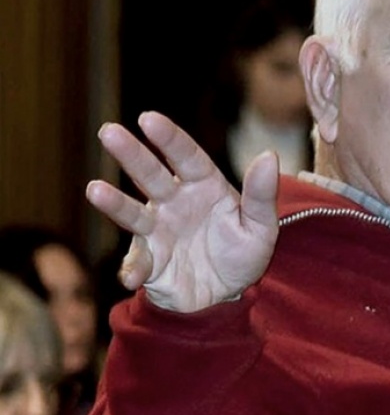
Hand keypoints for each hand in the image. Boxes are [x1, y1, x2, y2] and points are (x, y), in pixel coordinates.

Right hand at [86, 111, 279, 312]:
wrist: (226, 295)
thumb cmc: (242, 252)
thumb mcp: (261, 226)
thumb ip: (262, 194)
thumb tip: (269, 155)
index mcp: (203, 186)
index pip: (186, 156)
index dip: (169, 138)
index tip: (149, 119)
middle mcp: (174, 202)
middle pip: (151, 175)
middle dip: (131, 154)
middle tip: (109, 131)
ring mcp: (158, 231)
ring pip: (134, 213)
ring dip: (116, 203)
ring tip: (95, 190)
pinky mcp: (149, 262)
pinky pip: (138, 264)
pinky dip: (133, 270)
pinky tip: (131, 277)